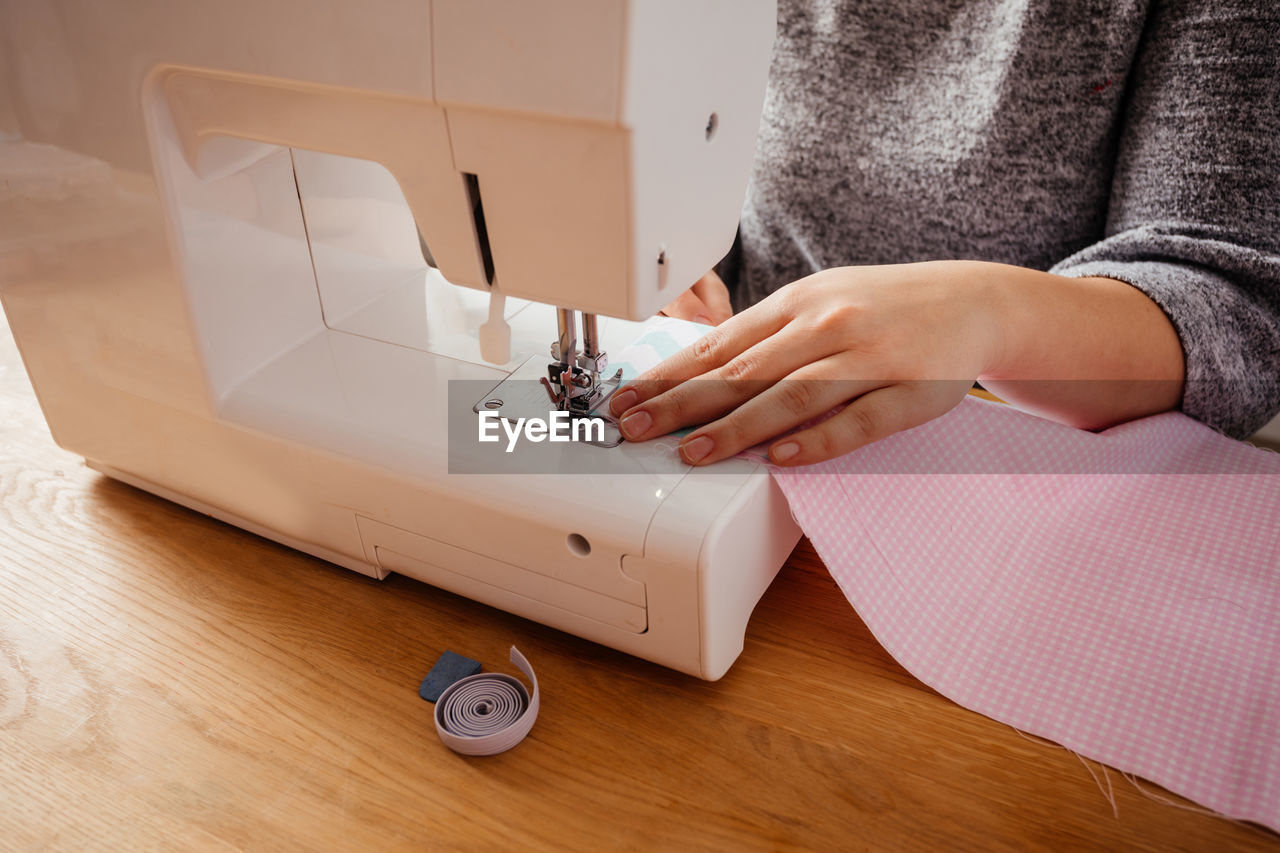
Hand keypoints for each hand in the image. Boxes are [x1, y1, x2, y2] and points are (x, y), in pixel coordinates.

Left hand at [609, 262, 1003, 465]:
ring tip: (693, 452)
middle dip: (683, 403)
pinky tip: (777, 458)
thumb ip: (765, 336)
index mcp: (798, 304)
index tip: (628, 400)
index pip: (720, 344)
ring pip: (793, 396)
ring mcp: (868, 359)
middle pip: (744, 371)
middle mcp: (827, 327)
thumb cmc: (883, 307)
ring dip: (737, 427)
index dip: (671, 375)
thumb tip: (697, 369)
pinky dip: (815, 440)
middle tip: (636, 428)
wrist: (974, 301)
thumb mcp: (819, 301)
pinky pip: (856, 420)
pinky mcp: (907, 392)